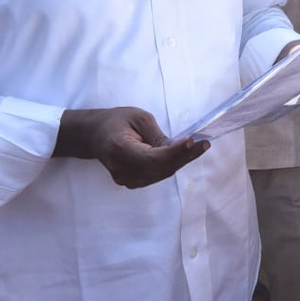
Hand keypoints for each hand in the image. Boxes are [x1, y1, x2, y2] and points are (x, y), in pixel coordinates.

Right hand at [57, 107, 208, 188]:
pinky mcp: (132, 182)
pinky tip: (184, 155)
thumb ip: (157, 135)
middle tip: (204, 144)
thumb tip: (178, 148)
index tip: (192, 141)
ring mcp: (125, 179)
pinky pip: (157, 175)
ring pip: (161, 174)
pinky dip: (172, 165)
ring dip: (181, 161)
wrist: (95, 135)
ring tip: (199, 147)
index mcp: (118, 149)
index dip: (174, 152)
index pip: (151, 157)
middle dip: (184, 156)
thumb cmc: (117, 121)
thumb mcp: (138, 118)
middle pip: (159, 168)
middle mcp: (121, 168)